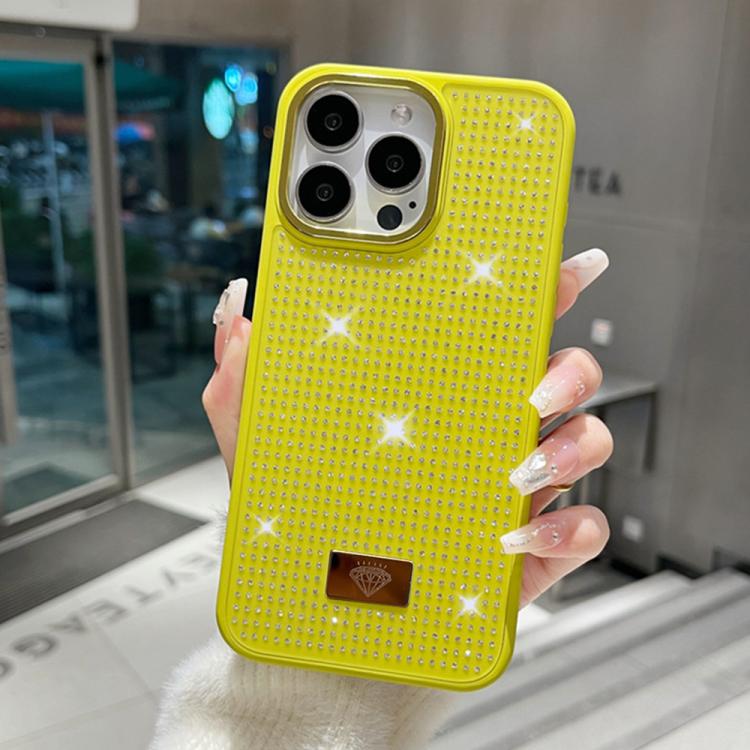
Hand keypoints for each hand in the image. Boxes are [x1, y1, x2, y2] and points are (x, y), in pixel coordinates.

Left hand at [202, 248, 612, 607]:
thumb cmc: (303, 520)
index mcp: (441, 395)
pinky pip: (580, 530)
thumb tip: (236, 317)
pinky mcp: (525, 549)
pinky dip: (566, 529)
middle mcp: (487, 432)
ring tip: (518, 470)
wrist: (322, 613)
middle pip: (565, 373)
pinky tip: (515, 535)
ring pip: (585, 442)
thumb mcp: (262, 447)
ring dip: (571, 447)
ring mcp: (513, 489)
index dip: (542, 289)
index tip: (562, 264)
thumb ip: (244, 382)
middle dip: (570, 368)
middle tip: (533, 386)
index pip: (501, 327)